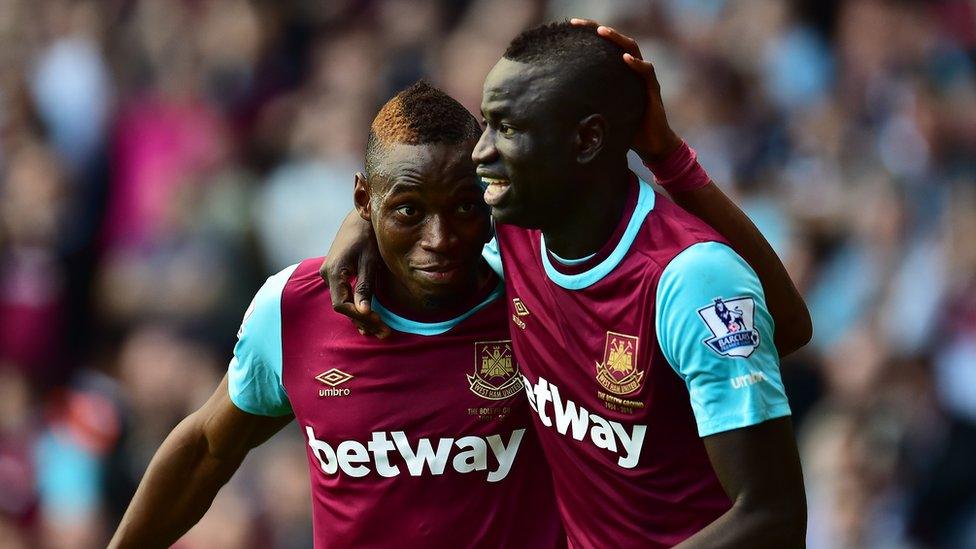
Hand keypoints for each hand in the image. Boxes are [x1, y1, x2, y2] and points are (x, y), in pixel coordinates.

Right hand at [319, 211, 390, 337]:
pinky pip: (344, 295)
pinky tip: (369, 319)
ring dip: (361, 317)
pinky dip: (356, 307)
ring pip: (343, 302)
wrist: (360, 217)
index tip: (379, 324)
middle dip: (364, 321)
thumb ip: (365, 287)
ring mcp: (329, 274)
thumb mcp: (369, 261)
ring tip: (379, 332)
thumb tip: (364, 313)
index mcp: (333, 272)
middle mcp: (327, 274)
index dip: (360, 317)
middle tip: (385, 334)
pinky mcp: (336, 273)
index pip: (342, 304)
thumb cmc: (367, 236)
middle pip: (343, 306)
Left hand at [570, 18, 681, 163]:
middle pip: (617, 41)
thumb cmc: (626, 130)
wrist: (652, 145)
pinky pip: (646, 72)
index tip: (570, 26)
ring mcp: (643, 78)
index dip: (589, 35)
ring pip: (632, 49)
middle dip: (599, 29)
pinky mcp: (653, 90)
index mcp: (619, 73)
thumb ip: (586, 108)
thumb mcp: (601, 116)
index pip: (604, 48)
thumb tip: (556, 113)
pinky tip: (625, 58)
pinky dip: (636, 64)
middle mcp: (631, 70)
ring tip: (602, 32)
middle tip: (579, 23)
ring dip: (617, 39)